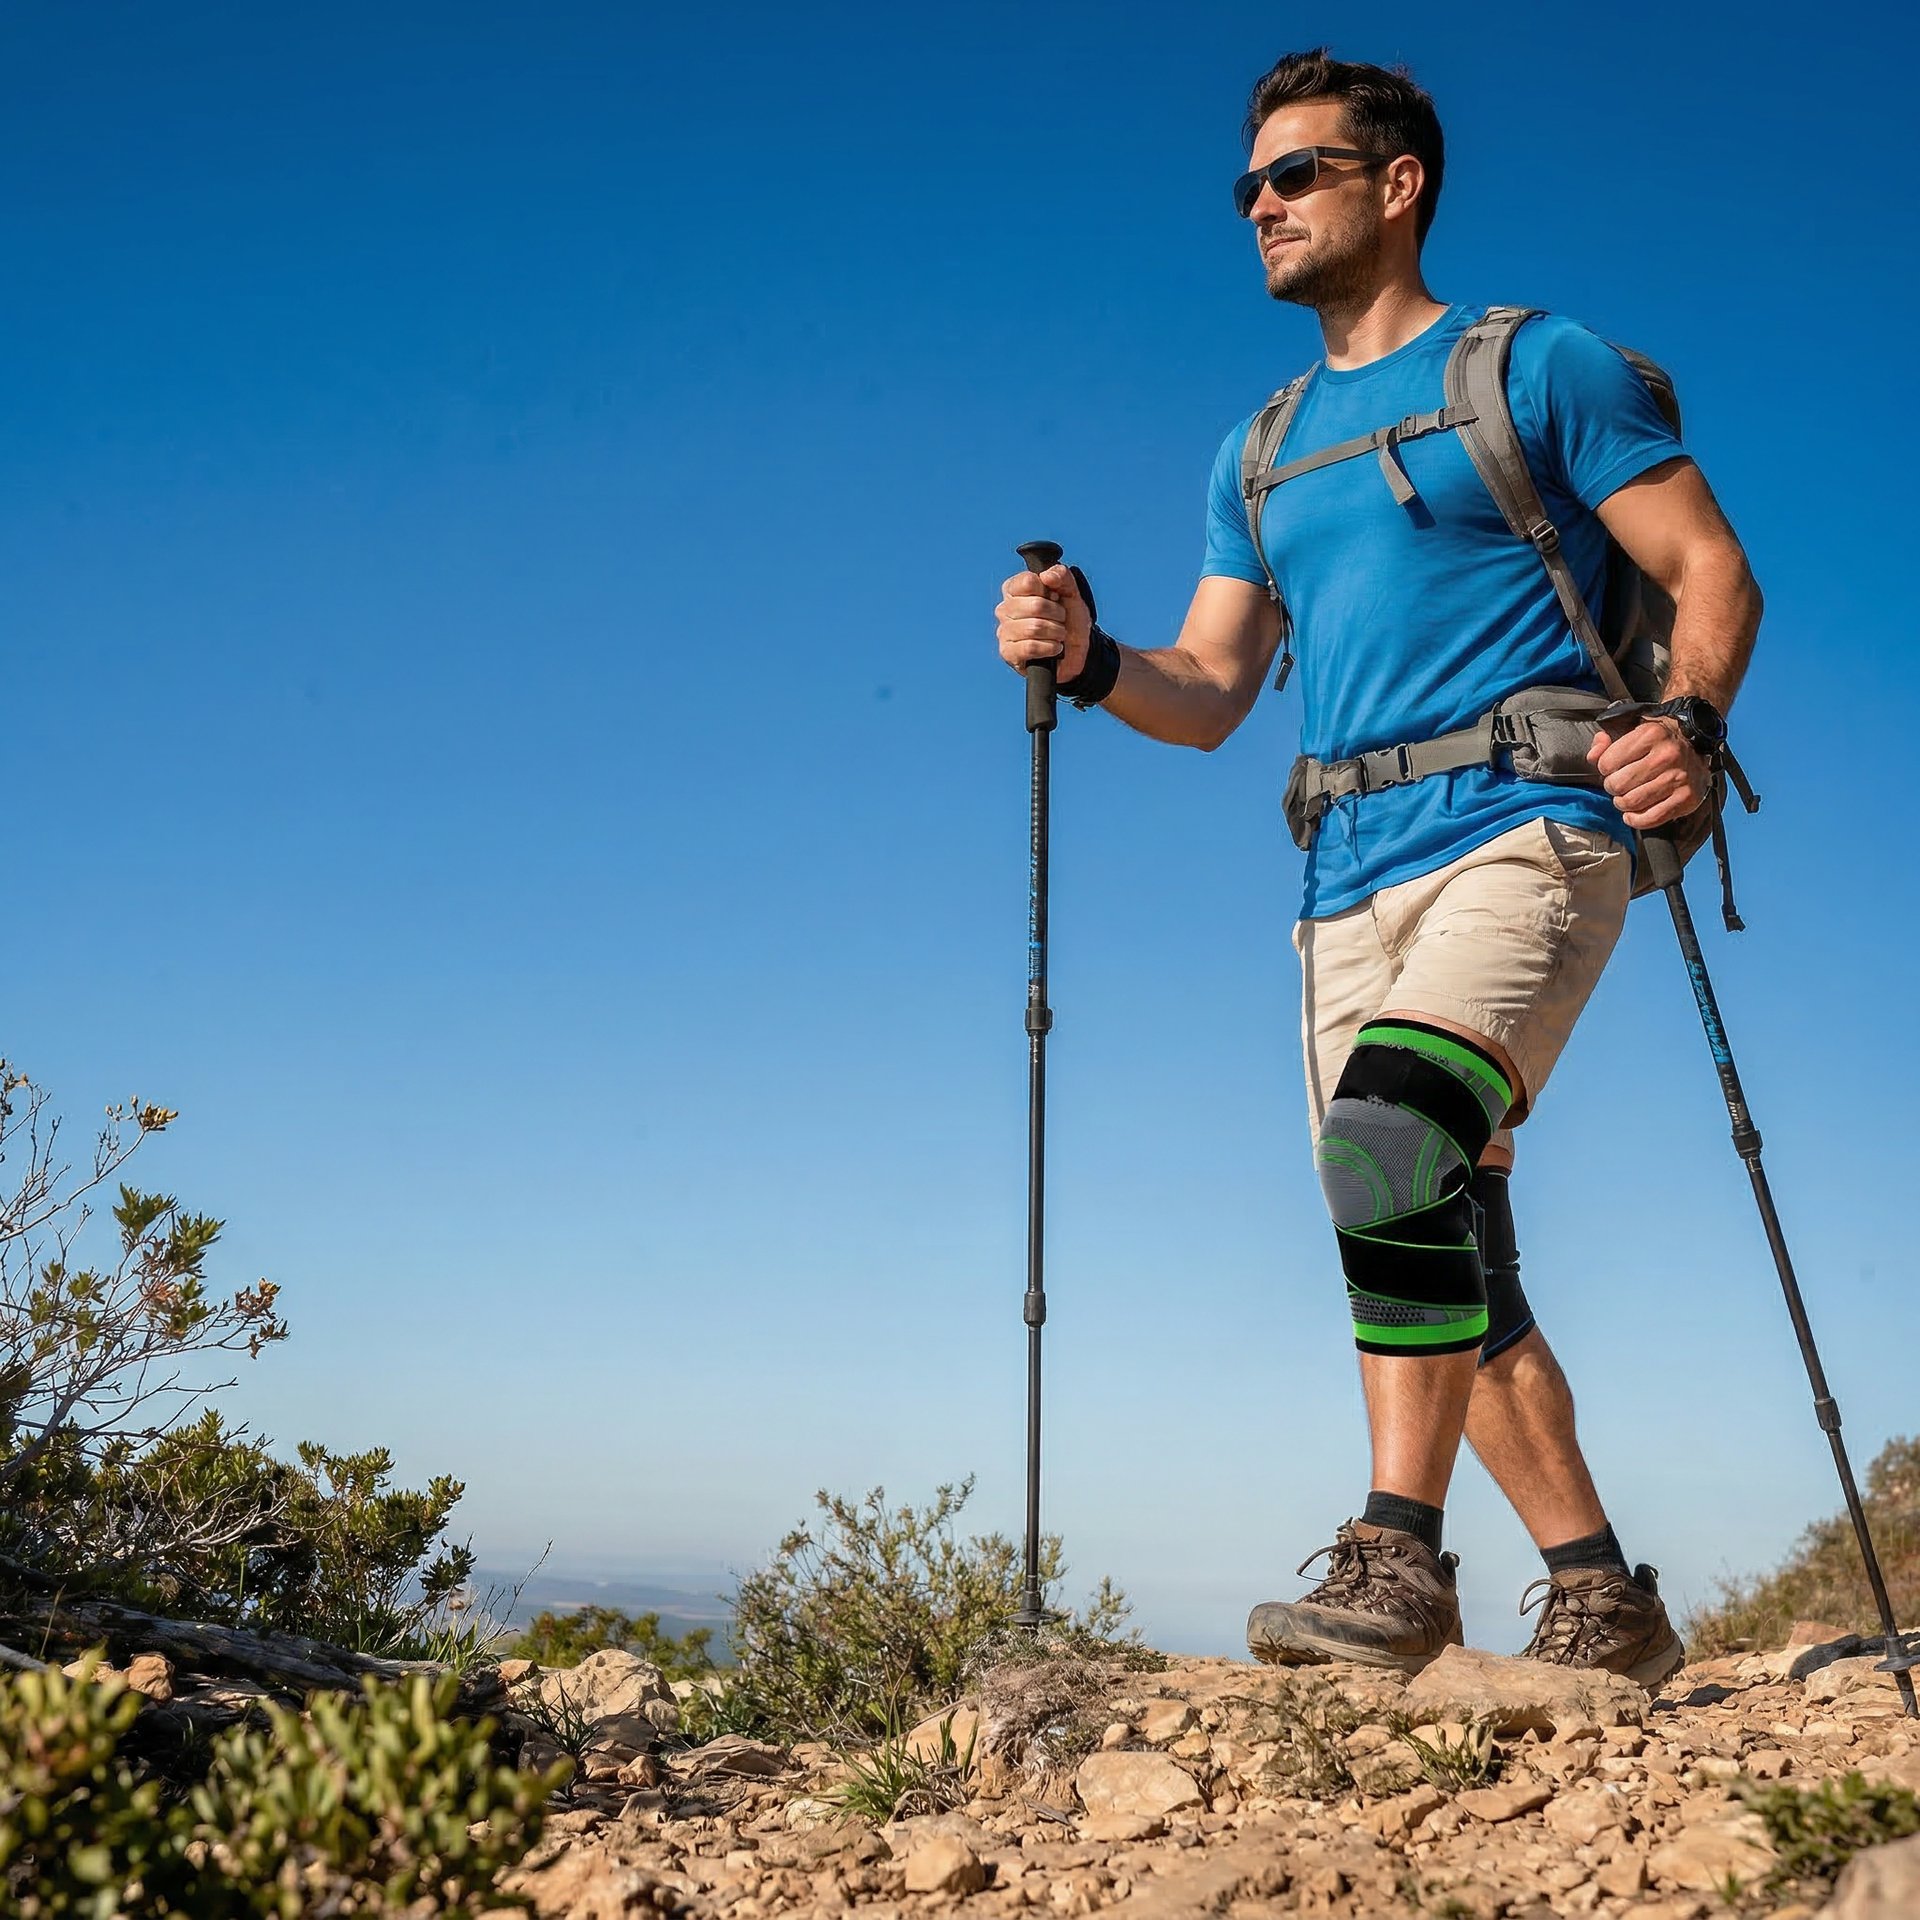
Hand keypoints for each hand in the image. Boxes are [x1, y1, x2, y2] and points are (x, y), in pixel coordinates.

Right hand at [996, 562, 1090, 683]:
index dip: (1049, 591)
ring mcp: (1004, 632)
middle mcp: (1004, 608)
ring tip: (1058, 634)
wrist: (1077, 650)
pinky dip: (1050, 648)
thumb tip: (1046, 576)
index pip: (1028, 582)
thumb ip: (1062, 576)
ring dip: (1056, 632)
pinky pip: (1030, 647)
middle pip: (1035, 606)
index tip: (1055, 598)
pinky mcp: (1007, 653)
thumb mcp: (1071, 592)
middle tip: (1060, 620)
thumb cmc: (1069, 619)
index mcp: (1014, 589)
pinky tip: (1054, 648)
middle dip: (1057, 614)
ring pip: (1034, 628)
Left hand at [1586, 713, 1709, 829]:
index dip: (1604, 768)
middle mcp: (1667, 755)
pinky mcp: (1686, 798)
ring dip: (1623, 803)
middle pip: (1617, 785)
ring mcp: (1678, 778)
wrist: (1695, 749)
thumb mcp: (1629, 733)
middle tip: (1620, 784)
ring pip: (1631, 803)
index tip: (1614, 768)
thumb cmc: (1655, 743)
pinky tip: (1633, 813)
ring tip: (1628, 796)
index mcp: (1651, 734)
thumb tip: (1594, 755)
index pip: (1607, 763)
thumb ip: (1604, 744)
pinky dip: (1636, 819)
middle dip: (1613, 787)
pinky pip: (1650, 818)